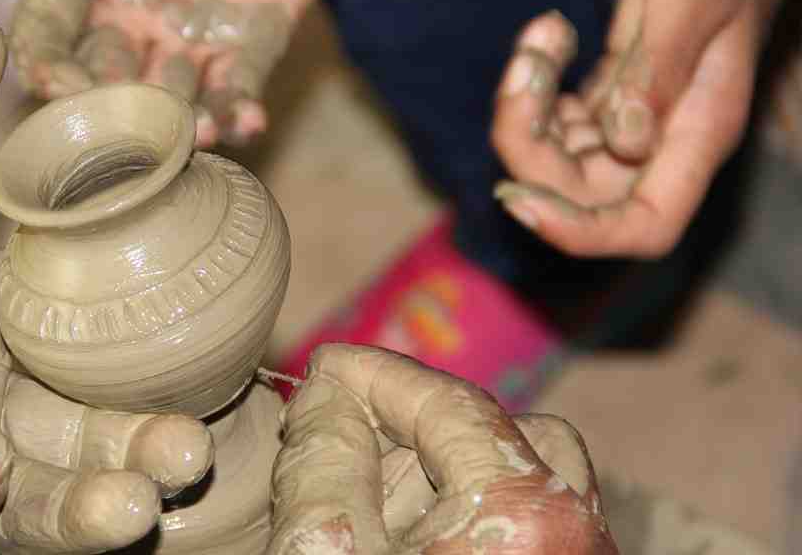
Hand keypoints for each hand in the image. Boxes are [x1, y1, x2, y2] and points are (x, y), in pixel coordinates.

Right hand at [8, 0, 335, 146]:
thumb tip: (43, 4)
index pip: (46, 37)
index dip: (47, 66)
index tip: (63, 83)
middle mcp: (134, 16)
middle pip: (112, 81)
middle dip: (119, 107)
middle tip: (131, 119)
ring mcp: (192, 32)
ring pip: (178, 94)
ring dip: (186, 120)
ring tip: (200, 129)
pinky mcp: (253, 38)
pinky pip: (242, 84)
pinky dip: (243, 109)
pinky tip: (248, 120)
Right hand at [269, 344, 617, 553]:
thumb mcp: (326, 552)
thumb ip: (325, 459)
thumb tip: (329, 392)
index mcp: (524, 511)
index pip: (449, 402)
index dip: (378, 375)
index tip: (328, 367)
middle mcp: (577, 533)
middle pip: (498, 430)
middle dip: (416, 427)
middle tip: (344, 446)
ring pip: (525, 478)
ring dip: (452, 473)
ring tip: (383, 509)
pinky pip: (534, 527)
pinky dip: (475, 515)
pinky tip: (415, 542)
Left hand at [491, 0, 800, 256]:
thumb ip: (660, 69)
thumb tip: (626, 141)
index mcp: (700, 135)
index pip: (645, 226)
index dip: (579, 232)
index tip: (521, 201)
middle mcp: (664, 144)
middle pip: (578, 195)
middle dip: (530, 146)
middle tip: (524, 69)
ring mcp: (634, 125)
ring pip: (556, 159)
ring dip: (526, 109)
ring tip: (540, 42)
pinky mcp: (610, 100)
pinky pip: (555, 122)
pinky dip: (536, 88)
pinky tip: (550, 35)